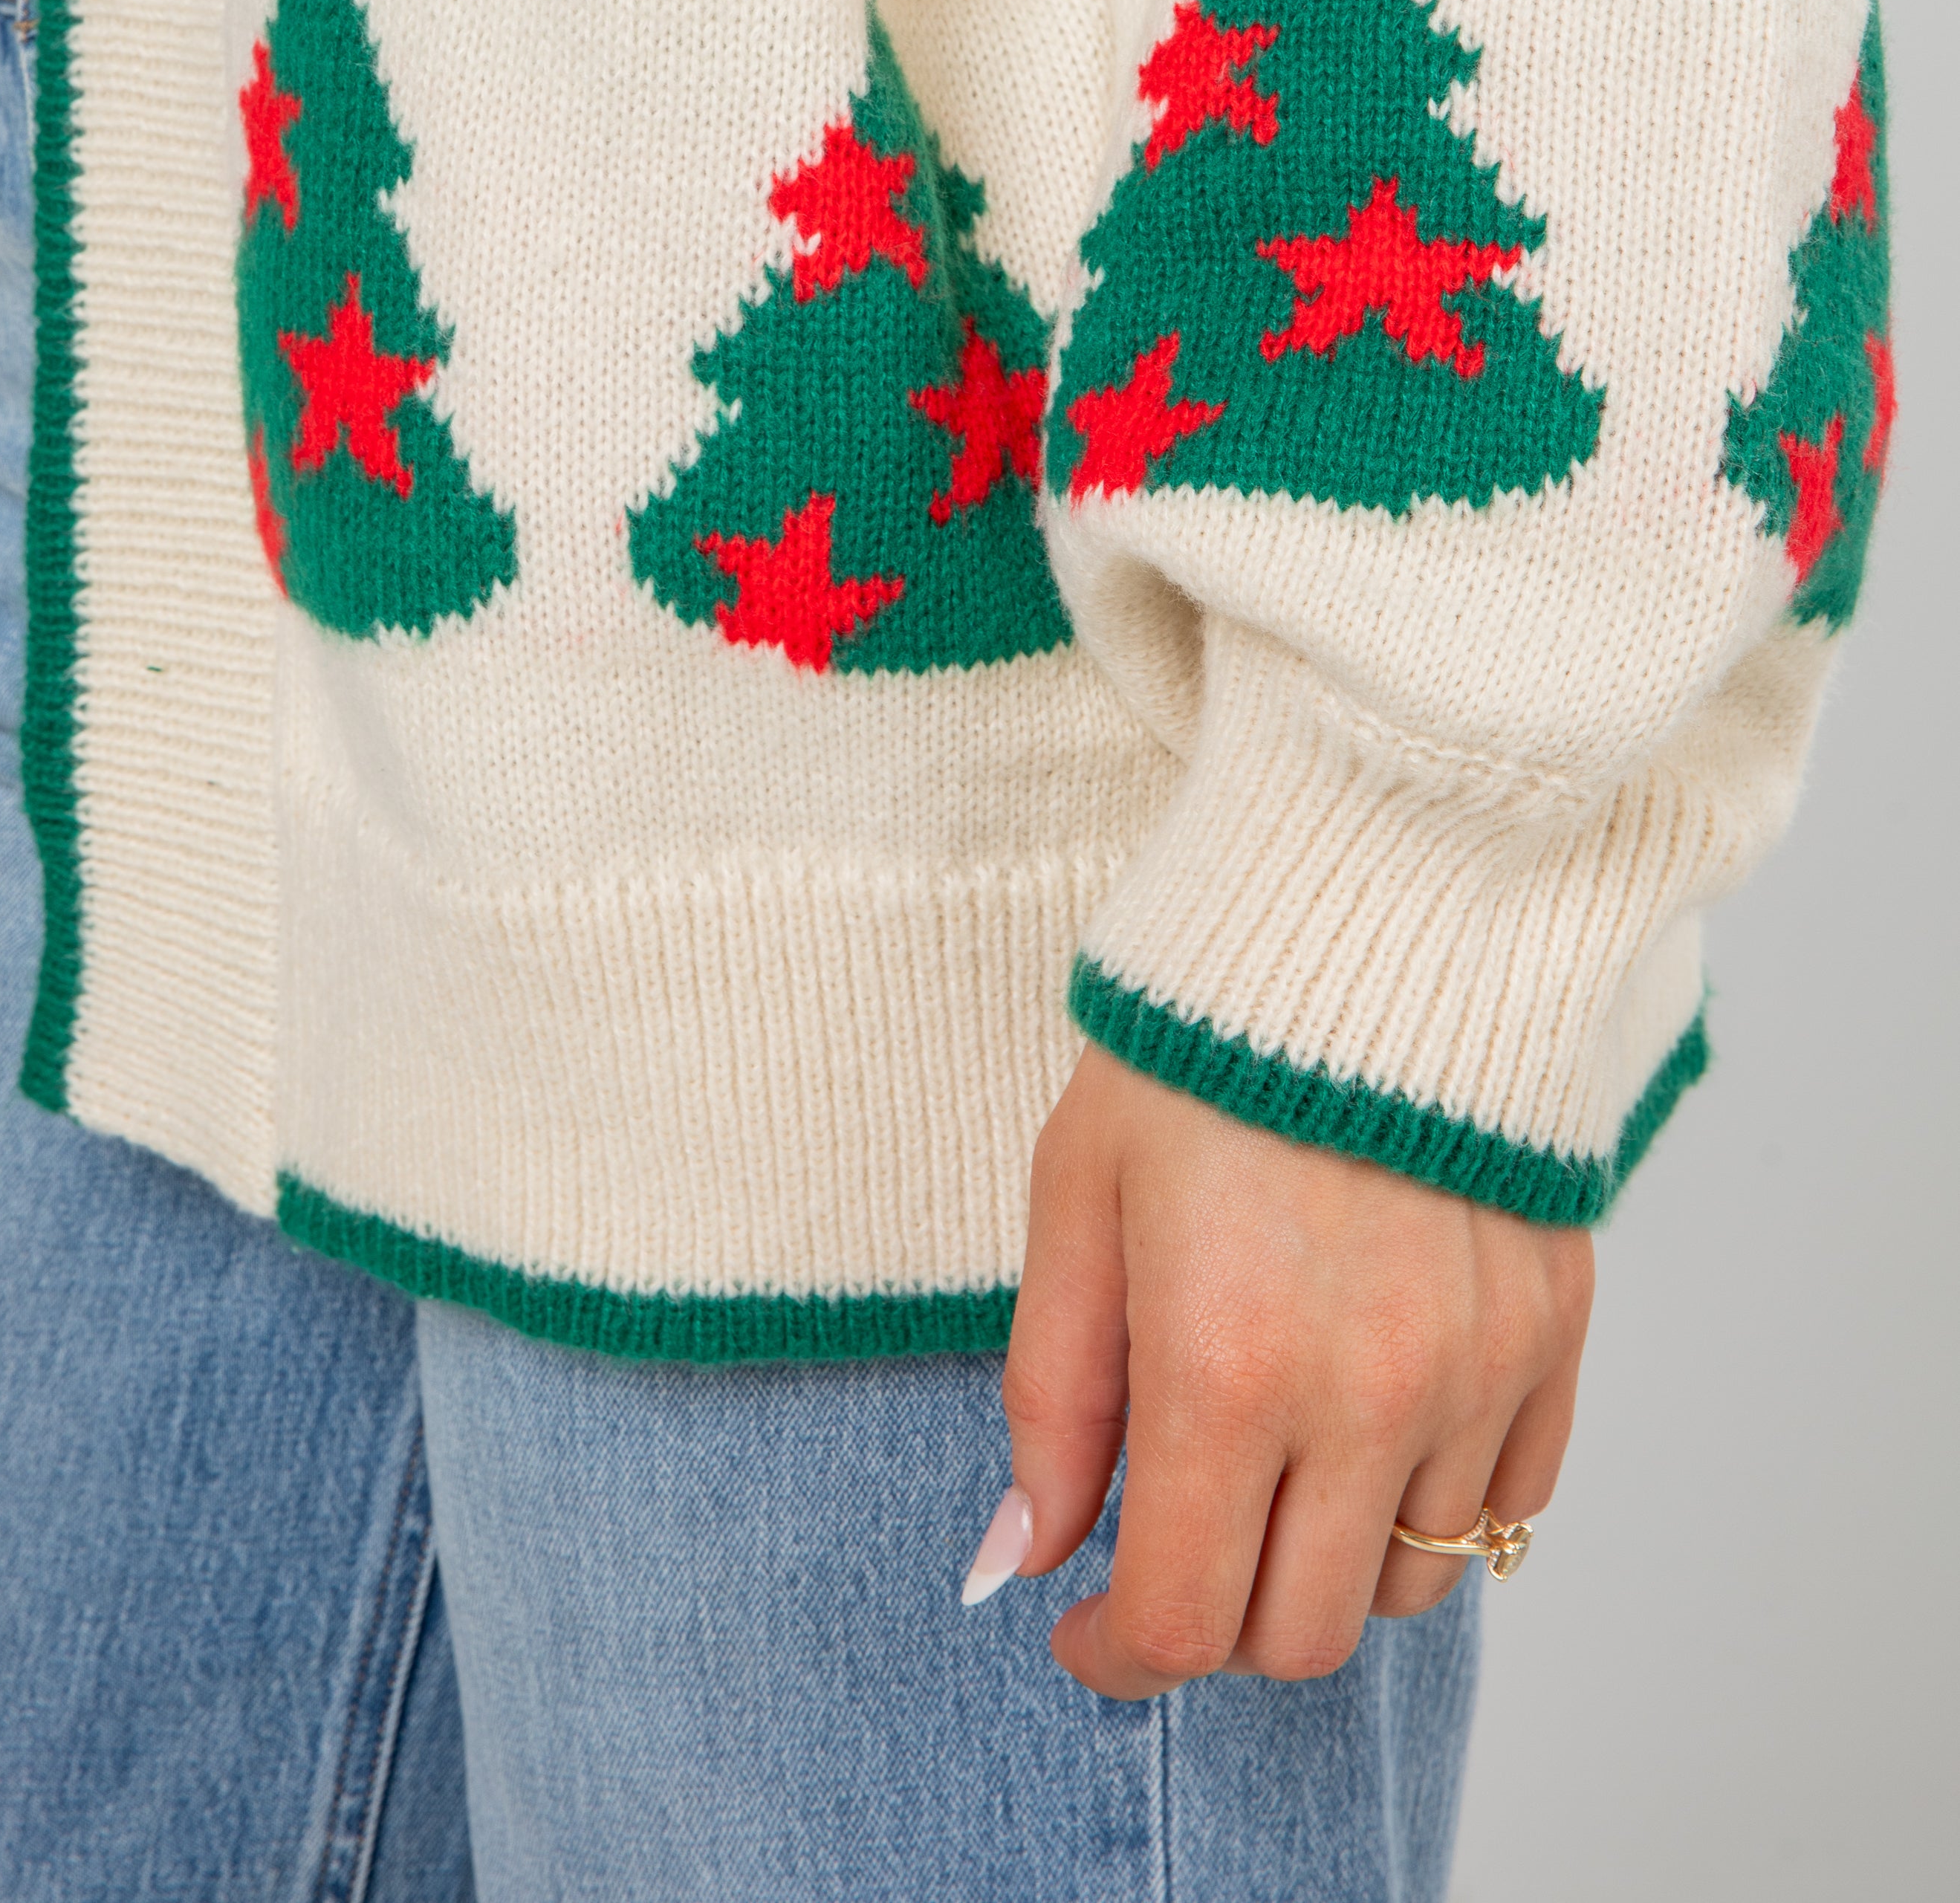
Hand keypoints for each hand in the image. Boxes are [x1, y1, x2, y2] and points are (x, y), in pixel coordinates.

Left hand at [987, 1044, 1592, 1695]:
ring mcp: (1474, 1372)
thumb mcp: (1077, 1200)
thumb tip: (1023, 1558)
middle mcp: (1365, 1395)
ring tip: (1274, 1467)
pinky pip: (1508, 1501)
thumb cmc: (1200, 1053)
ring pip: (1409, 1585)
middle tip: (1172, 1548)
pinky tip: (1372, 1424)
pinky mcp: (1552, 1333)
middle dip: (1216, 1625)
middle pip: (1299, 1637)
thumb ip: (1051, 1396)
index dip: (1119, 1656)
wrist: (1369, 919)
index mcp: (1223, 1369)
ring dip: (1326, 1564)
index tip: (1087, 1628)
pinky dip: (1434, 1502)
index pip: (1180, 1621)